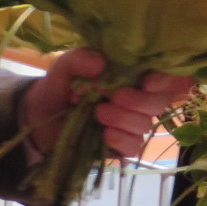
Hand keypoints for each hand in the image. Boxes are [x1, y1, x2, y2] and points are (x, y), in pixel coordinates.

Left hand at [25, 48, 193, 158]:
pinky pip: (134, 146)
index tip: (147, 81)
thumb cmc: (57, 87)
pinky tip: (105, 134)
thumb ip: (78, 59)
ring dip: (123, 119)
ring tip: (98, 113)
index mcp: (130, 73)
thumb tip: (100, 62)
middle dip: (139, 100)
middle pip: (161, 101)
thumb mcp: (63, 67)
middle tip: (112, 97)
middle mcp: (137, 96)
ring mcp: (130, 122)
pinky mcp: (121, 145)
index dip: (168, 79)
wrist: (38, 119)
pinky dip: (121, 140)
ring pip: (146, 124)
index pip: (168, 74)